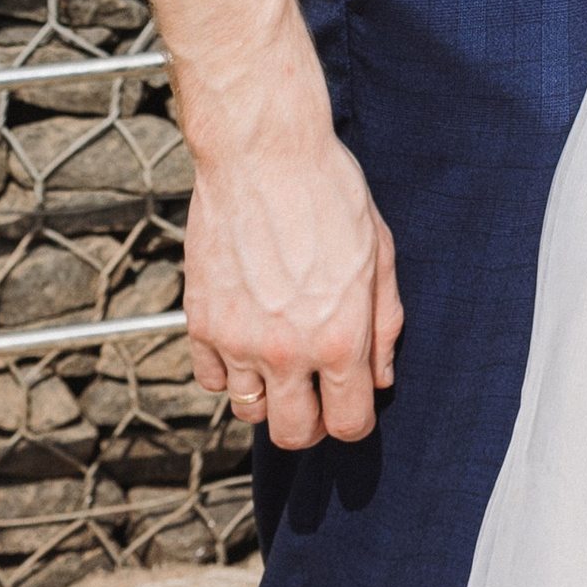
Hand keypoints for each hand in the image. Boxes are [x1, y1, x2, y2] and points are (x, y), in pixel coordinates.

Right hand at [182, 111, 401, 449]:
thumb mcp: (379, 254)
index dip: (355, 419)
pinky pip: (212, 379)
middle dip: (311, 422)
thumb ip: (384, 323)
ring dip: (269, 395)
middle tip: (316, 392)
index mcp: (339, 339)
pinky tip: (247, 338)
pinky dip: (229, 371)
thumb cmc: (328, 192)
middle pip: (294, 434)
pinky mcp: (201, 323)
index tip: (352, 403)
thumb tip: (382, 375)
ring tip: (281, 359)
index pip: (348, 423)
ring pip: (250, 412)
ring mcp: (238, 341)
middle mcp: (287, 352)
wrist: (263, 152)